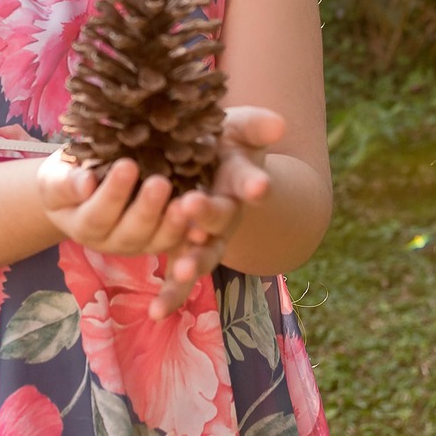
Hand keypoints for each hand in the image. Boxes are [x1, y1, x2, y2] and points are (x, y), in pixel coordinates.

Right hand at [38, 151, 191, 257]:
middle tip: (161, 183)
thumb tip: (85, 184)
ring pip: (157, 241)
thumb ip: (64, 183)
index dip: (113, 193)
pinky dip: (191, 233)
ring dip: (173, 224)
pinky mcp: (161, 238)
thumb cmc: (67, 176)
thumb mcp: (54, 176)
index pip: (97, 214)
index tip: (128, 165)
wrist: (81, 187)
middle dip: (147, 209)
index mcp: (83, 225)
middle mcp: (111, 241)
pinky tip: (203, 217)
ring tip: (187, 202)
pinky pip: (178, 241)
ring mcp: (138, 243)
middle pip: (131, 233)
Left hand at [148, 106, 285, 318]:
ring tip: (182, 269)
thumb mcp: (238, 128)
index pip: (251, 182)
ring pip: (203, 255)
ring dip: (194, 262)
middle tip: (192, 205)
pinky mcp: (182, 253)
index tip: (259, 186)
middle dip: (208, 214)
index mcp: (241, 182)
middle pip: (221, 218)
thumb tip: (280, 122)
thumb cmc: (223, 144)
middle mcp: (227, 214)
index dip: (255, 184)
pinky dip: (170, 295)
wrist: (206, 168)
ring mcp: (206, 238)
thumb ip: (256, 126)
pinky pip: (179, 279)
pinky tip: (156, 312)